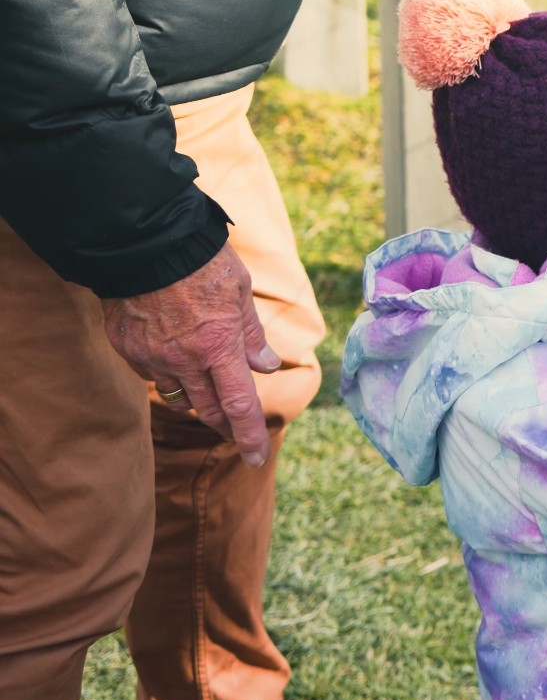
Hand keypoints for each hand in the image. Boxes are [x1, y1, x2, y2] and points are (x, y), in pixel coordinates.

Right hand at [100, 242, 279, 465]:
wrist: (142, 243)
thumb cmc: (201, 261)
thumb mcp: (240, 292)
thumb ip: (252, 335)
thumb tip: (267, 368)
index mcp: (218, 346)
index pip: (238, 405)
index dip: (249, 434)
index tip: (256, 456)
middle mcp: (184, 360)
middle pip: (207, 409)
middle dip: (224, 424)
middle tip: (235, 430)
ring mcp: (152, 356)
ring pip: (177, 396)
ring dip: (196, 400)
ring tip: (208, 393)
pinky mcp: (127, 348)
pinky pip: (152, 374)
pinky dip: (168, 374)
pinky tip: (175, 360)